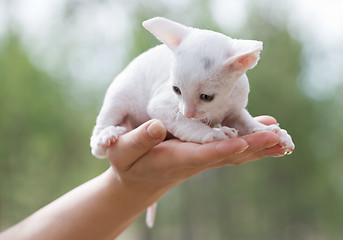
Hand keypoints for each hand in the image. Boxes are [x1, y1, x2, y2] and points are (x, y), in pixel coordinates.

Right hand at [107, 116, 285, 196]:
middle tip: (278, 139)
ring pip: (234, 154)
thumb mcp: (123, 151)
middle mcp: (194, 160)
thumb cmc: (128, 162)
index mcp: (174, 159)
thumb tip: (157, 125)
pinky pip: (232, 149)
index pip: (201, 155)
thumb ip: (139, 139)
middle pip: (227, 155)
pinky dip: (251, 143)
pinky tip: (266, 133)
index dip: (220, 148)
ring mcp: (202, 158)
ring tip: (282, 138)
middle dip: (252, 147)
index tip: (241, 141)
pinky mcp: (206, 153)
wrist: (139, 177)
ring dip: (257, 147)